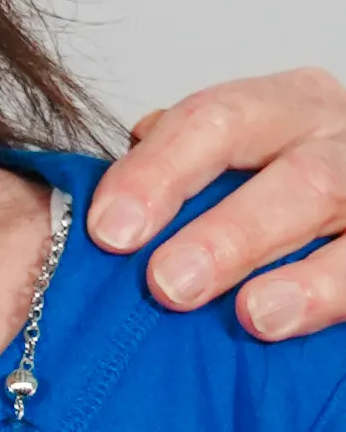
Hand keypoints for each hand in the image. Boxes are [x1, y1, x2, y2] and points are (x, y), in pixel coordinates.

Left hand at [87, 68, 345, 337]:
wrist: (345, 224)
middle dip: (228, 233)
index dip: (160, 173)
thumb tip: (109, 215)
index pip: (215, 121)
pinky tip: (286, 323)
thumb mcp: (231, 171)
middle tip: (169, 284)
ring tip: (251, 314)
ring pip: (336, 211)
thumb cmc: (275, 200)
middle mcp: (338, 137)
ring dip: (298, 275)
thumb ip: (177, 178)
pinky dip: (328, 296)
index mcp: (284, 107)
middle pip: (294, 175)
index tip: (110, 231)